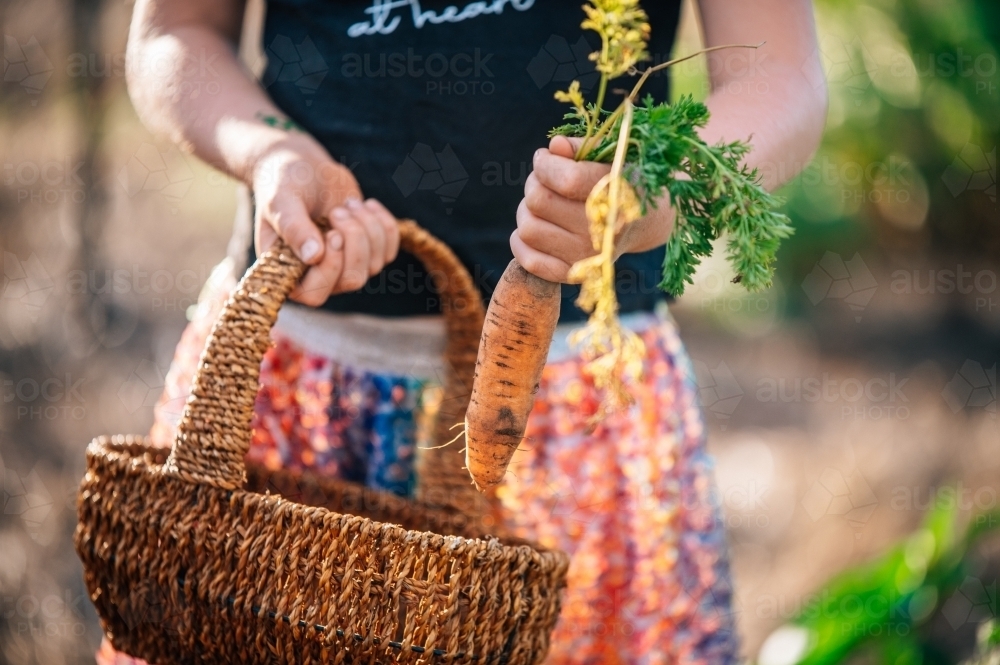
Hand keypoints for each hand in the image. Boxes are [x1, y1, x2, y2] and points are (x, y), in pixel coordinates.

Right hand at [250, 134, 399, 305]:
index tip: (332, 233)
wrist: (304, 167)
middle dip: (354, 241)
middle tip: (338, 211)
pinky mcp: (368, 251)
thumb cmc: (283, 183)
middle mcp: (318, 275)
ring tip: (348, 203)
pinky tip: (367, 204)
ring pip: (374, 265)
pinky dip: (384, 225)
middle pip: (352, 280)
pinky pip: (389, 251)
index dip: (331, 268)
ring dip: (367, 229)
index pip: (316, 294)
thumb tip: (314, 256)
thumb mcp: (282, 201)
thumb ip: (293, 227)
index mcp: (288, 270)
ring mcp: (345, 265)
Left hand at [512, 135, 674, 281]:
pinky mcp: (572, 274)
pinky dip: (521, 242)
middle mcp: (602, 230)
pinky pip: (529, 260)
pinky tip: (538, 225)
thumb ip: (581, 148)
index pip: (567, 180)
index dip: (545, 164)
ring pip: (527, 229)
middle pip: (539, 201)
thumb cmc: (621, 180)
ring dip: (527, 210)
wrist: (645, 221)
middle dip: (534, 183)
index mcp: (616, 196)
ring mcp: (586, 256)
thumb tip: (554, 147)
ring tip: (543, 203)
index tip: (545, 157)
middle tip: (544, 180)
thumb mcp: (611, 156)